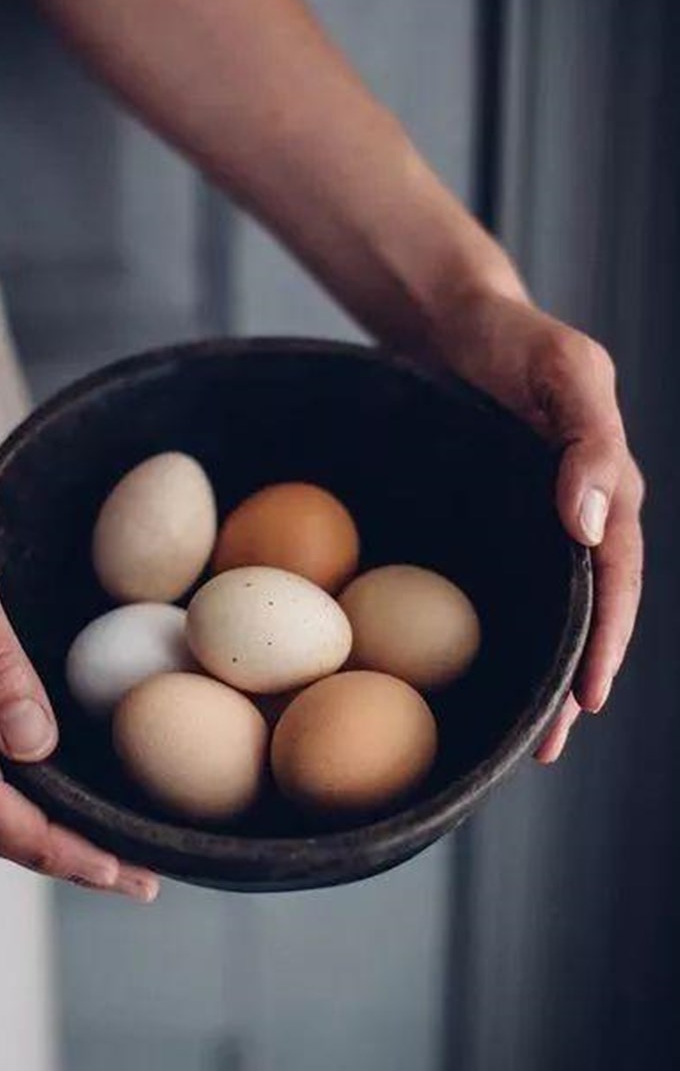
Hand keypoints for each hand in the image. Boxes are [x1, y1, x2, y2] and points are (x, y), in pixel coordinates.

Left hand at [441, 289, 643, 762]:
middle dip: (570, 683)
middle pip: (582, 614)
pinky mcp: (488, 521)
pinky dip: (489, 632)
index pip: (615, 581)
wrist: (453, 320)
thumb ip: (590, 442)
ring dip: (533, 672)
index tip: (587, 701)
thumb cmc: (512, 335)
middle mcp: (574, 515)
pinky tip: (464, 671)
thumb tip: (589, 527)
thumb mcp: (563, 369)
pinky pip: (494, 586)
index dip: (606, 642)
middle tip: (543, 750)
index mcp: (607, 488)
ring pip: (539, 611)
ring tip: (512, 739)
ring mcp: (529, 521)